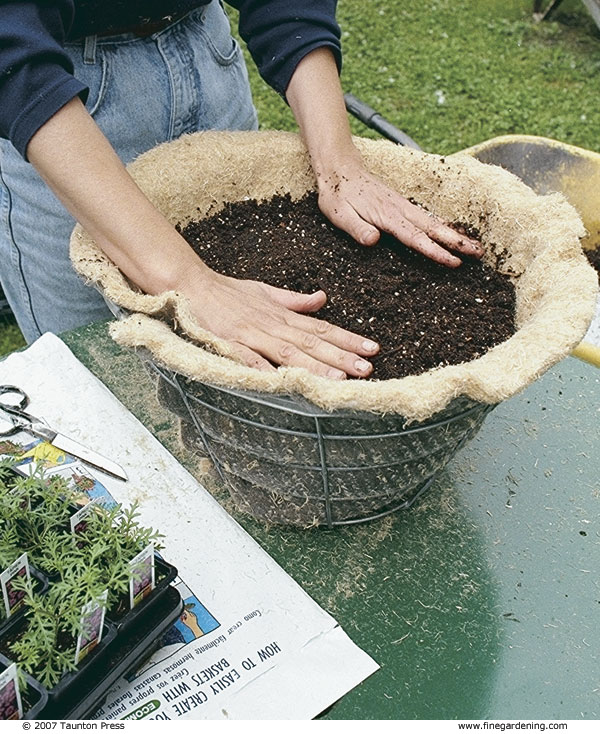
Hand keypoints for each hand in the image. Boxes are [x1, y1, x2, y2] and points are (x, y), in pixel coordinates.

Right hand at [179, 268, 378, 378]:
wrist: (190, 285)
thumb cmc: (228, 293)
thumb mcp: (265, 292)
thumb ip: (294, 300)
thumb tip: (322, 299)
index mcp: (282, 315)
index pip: (321, 328)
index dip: (347, 339)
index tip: (371, 348)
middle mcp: (272, 325)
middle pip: (312, 342)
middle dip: (341, 356)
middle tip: (367, 368)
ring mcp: (251, 334)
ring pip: (287, 352)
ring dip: (314, 365)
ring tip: (339, 378)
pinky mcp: (228, 342)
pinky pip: (248, 358)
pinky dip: (263, 369)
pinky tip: (280, 382)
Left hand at [285, 48, 483, 266]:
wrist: (340, 168)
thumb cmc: (337, 195)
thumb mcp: (339, 215)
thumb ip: (356, 228)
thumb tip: (373, 241)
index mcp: (387, 216)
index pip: (415, 237)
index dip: (435, 251)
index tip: (453, 261)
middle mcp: (400, 210)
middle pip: (433, 229)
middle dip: (457, 242)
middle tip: (478, 253)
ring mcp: (403, 206)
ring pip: (433, 223)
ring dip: (455, 235)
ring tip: (475, 247)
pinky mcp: (401, 204)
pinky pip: (427, 218)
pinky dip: (443, 226)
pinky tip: (452, 233)